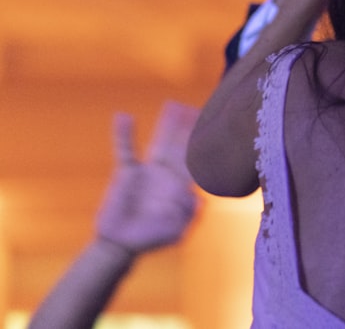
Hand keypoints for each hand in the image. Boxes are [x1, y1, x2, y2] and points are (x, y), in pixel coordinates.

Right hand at [95, 101, 198, 253]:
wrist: (121, 244)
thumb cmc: (152, 238)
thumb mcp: (175, 231)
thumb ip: (188, 216)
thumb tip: (198, 199)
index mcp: (181, 186)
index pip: (198, 162)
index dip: (206, 147)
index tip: (218, 129)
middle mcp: (167, 174)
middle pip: (182, 146)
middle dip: (191, 128)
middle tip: (199, 107)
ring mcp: (147, 171)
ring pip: (159, 142)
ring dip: (167, 124)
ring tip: (173, 105)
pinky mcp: (126, 173)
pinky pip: (125, 150)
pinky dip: (124, 134)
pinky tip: (123, 116)